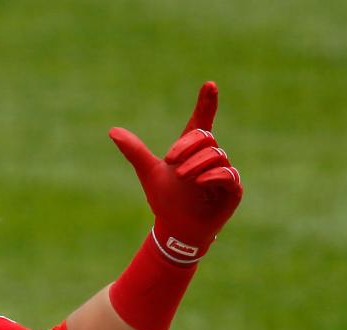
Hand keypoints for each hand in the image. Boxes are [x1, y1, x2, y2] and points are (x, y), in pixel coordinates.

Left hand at [109, 82, 242, 263]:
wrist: (175, 228)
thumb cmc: (166, 200)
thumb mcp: (149, 172)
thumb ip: (135, 151)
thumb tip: (112, 131)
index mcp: (193, 149)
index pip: (202, 121)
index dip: (206, 103)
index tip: (209, 85)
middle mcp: (211, 157)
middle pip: (205, 137)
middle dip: (187, 147)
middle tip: (171, 163)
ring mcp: (224, 172)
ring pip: (215, 154)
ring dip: (196, 163)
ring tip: (183, 177)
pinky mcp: (233, 189)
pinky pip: (227, 174)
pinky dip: (213, 175)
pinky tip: (199, 181)